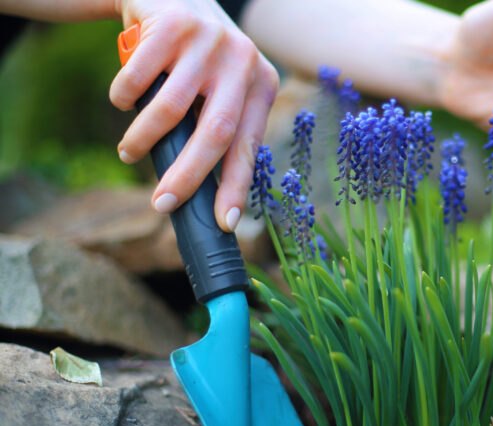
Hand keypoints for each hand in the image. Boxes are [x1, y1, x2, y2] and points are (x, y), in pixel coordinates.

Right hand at [110, 0, 278, 231]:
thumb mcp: (221, 88)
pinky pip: (139, 79)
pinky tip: (122, 101)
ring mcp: (209, 41)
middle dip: (187, 177)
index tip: (223, 223)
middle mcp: (242, 62)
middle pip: (216, 134)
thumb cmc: (198, 60)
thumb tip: (203, 194)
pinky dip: (123, 98)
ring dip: (143, 140)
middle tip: (162, 205)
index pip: (248, 145)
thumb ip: (219, 127)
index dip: (235, 187)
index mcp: (262, 84)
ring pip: (171, 110)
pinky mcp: (173, 25)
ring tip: (129, 152)